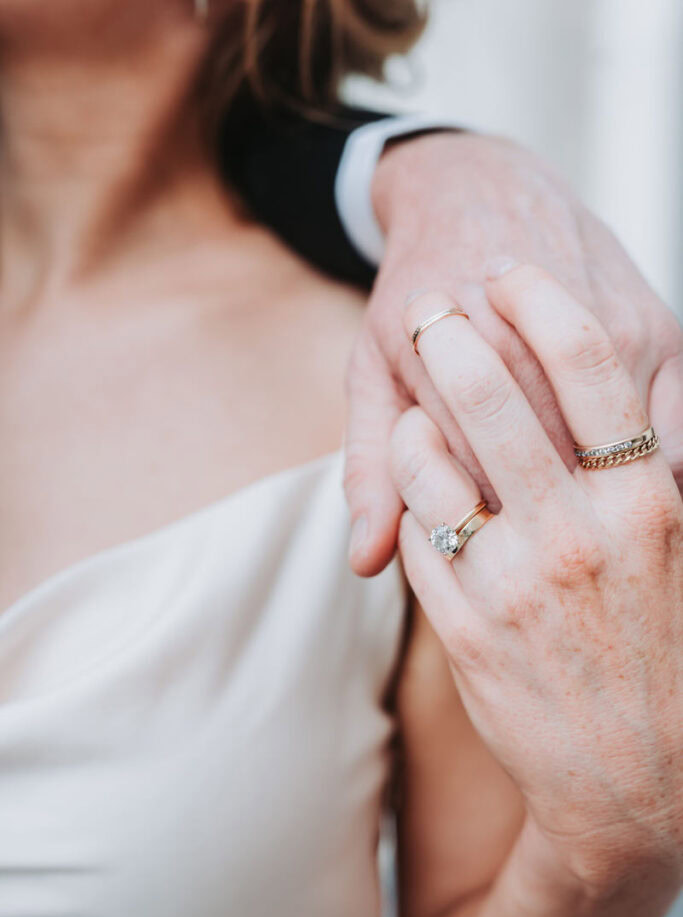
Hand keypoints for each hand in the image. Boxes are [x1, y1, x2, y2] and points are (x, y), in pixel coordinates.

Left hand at [345, 132, 682, 575]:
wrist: (480, 190)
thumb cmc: (416, 297)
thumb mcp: (373, 373)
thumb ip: (371, 468)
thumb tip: (364, 563)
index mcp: (450, 359)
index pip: (466, 483)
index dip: (475, 531)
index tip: (476, 550)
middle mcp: (531, 342)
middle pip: (541, 471)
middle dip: (535, 522)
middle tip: (527, 545)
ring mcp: (603, 332)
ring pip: (602, 454)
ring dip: (590, 500)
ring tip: (569, 521)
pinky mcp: (659, 328)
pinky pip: (668, 431)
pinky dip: (644, 467)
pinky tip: (614, 487)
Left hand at [390, 264, 682, 907]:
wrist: (637, 780)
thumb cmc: (661, 653)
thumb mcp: (671, 554)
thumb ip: (642, 466)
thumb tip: (608, 412)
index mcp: (649, 497)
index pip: (588, 361)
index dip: (541, 300)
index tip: (511, 273)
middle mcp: (586, 532)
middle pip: (499, 393)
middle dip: (452, 334)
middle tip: (432, 305)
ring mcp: (519, 580)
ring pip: (437, 459)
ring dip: (415, 418)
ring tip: (417, 402)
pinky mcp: (467, 629)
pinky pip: (417, 533)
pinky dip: (406, 494)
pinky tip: (416, 483)